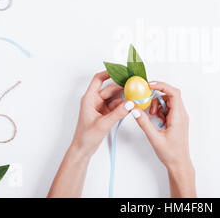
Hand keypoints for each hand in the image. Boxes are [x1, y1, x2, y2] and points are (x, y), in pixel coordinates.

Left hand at [48, 71, 134, 196]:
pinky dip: (123, 105)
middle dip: (121, 86)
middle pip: (110, 88)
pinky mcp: (105, 114)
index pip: (98, 79)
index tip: (120, 70)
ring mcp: (100, 107)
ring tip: (135, 94)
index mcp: (89, 99)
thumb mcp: (103, 124)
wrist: (83, 149)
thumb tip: (129, 103)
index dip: (108, 73)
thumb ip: (118, 113)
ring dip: (124, 96)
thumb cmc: (85, 136)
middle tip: (134, 83)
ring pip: (114, 97)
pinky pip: (116, 105)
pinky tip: (131, 105)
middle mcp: (95, 101)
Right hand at [131, 81, 195, 197]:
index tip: (149, 85)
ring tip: (152, 115)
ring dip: (158, 104)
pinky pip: (168, 108)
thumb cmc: (171, 153)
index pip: (173, 93)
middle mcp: (181, 114)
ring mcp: (180, 116)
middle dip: (157, 97)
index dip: (162, 86)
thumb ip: (144, 123)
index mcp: (179, 116)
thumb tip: (135, 110)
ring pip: (168, 101)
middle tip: (147, 104)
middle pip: (170, 95)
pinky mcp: (177, 120)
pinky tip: (156, 119)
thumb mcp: (154, 138)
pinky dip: (160, 110)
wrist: (179, 163)